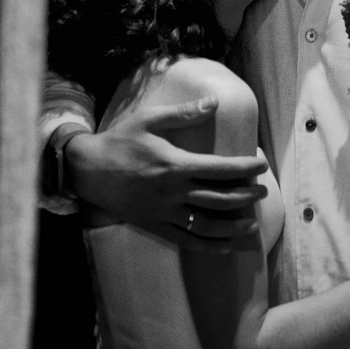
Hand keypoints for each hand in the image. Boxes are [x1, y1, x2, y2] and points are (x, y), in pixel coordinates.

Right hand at [64, 98, 267, 252]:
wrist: (87, 170)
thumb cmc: (120, 140)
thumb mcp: (149, 119)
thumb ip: (183, 112)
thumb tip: (214, 102)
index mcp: (174, 165)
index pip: (219, 169)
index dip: (244, 168)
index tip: (261, 166)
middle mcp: (172, 192)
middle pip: (218, 198)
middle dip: (244, 196)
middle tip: (262, 192)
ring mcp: (163, 212)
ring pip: (205, 224)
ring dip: (232, 226)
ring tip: (252, 224)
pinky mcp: (154, 225)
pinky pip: (184, 240)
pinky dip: (207, 245)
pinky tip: (224, 246)